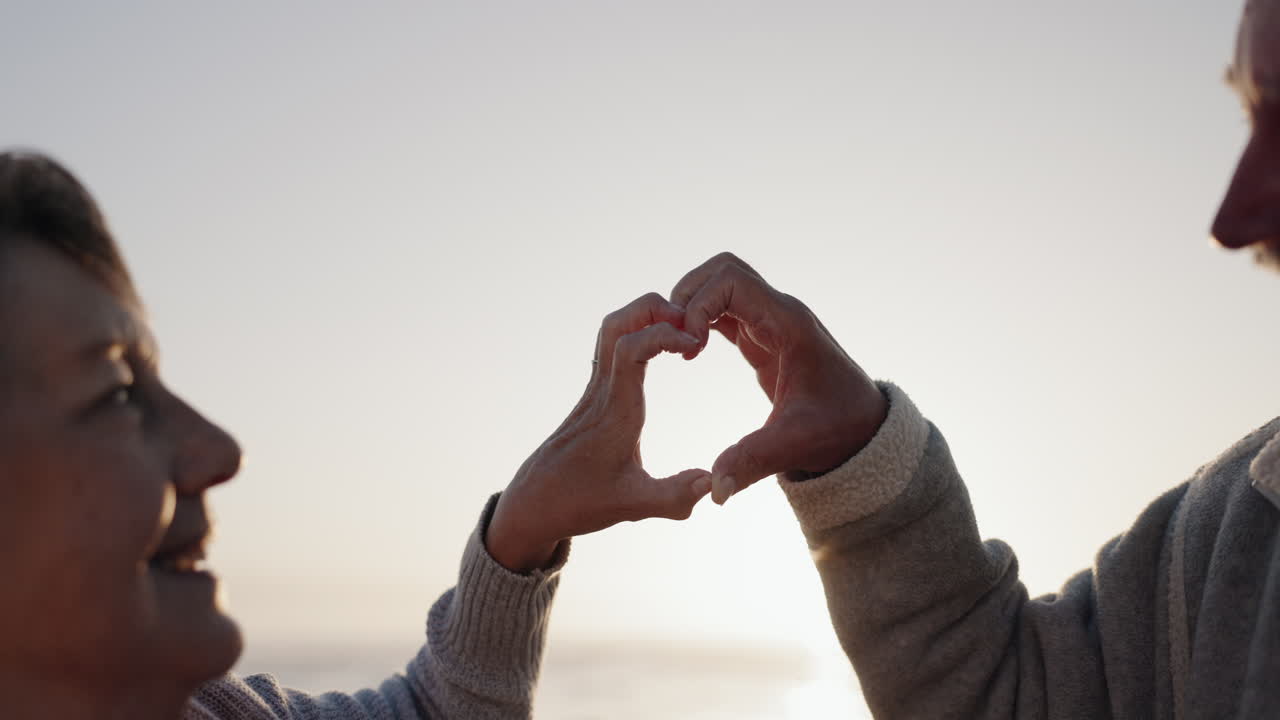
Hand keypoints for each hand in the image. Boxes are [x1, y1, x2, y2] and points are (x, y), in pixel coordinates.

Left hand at [486, 293, 712, 572]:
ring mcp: (595, 390)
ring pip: (611, 330)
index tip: (695, 346)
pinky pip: (613, 347)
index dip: (665, 334)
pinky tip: (663, 349)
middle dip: (655, 309)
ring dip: (646, 318)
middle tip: (692, 324)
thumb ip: (674, 497)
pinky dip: (640, 333)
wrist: (534, 503)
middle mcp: (603, 392)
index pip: (631, 348)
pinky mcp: (594, 395)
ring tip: (682, 332)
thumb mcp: (632, 507)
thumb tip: (714, 484)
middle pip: (616, 323)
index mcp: (615, 411)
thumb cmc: (579, 503)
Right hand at [670, 252, 887, 504]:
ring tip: (680, 348)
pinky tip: (691, 353)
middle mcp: (780, 312)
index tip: (689, 348)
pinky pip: (724, 308)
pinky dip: (701, 319)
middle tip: (675, 341)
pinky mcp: (763, 335)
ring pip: (721, 284)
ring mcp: (771, 321)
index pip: (732, 281)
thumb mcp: (793, 446)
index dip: (699, 306)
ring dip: (692, 306)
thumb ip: (751, 462)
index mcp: (788, 325)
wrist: (864, 430)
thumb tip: (714, 492)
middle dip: (688, 297)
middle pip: (722, 270)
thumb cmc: (837, 431)